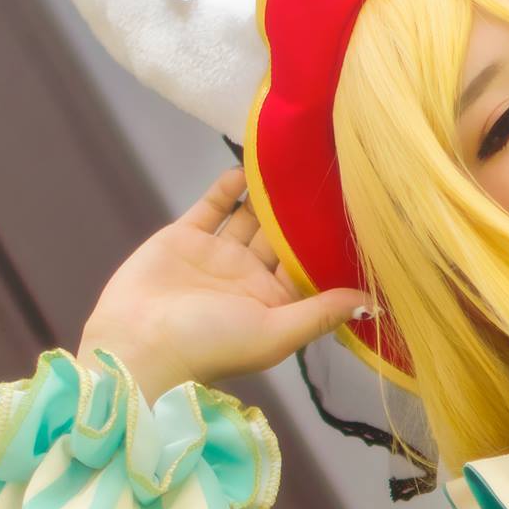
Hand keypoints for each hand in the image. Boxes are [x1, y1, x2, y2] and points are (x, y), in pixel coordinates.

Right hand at [76, 166, 372, 403]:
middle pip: (283, 239)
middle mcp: (249, 280)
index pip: (310, 268)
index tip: (357, 212)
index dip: (330, 244)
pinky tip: (252, 164)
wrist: (138, 344)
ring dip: (270, 194)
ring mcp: (218, 257)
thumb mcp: (276, 333)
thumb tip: (371, 303)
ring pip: (251, 218)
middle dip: (303, 213)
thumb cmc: (211, 345)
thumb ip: (321, 313)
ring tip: (295, 162)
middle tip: (330, 174)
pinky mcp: (185, 237)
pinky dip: (231, 186)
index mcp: (274, 305)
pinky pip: (214, 206)